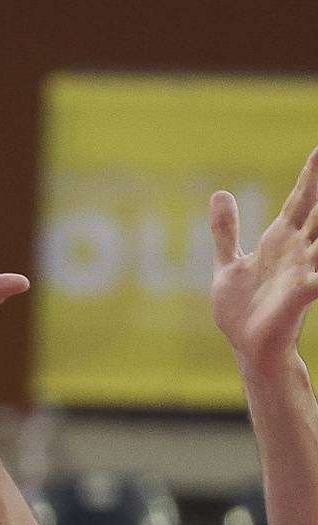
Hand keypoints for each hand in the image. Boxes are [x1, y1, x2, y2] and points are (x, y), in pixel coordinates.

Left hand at [211, 147, 317, 368]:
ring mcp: (303, 270)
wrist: (248, 346)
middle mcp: (297, 250)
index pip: (300, 199)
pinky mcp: (302, 293)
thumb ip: (226, 230)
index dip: (310, 175)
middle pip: (317, 209)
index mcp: (280, 240)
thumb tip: (221, 193)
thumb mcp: (229, 262)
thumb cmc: (243, 308)